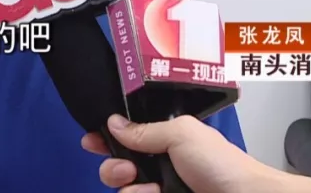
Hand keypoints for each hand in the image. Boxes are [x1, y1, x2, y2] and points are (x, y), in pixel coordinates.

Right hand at [80, 114, 273, 192]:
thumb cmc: (220, 164)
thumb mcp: (181, 134)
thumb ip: (144, 130)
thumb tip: (112, 123)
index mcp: (168, 140)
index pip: (129, 136)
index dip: (107, 138)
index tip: (90, 142)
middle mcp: (162, 166)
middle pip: (119, 166)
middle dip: (113, 167)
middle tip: (127, 170)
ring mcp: (163, 189)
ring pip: (126, 189)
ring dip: (129, 188)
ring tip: (148, 190)